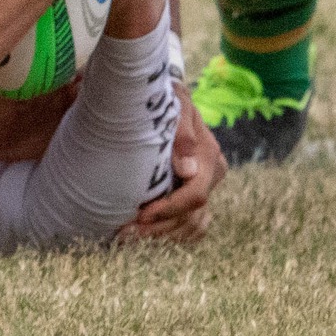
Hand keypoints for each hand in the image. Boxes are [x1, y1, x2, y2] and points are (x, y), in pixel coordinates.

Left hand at [118, 84, 224, 243]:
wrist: (164, 98)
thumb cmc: (164, 99)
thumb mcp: (173, 105)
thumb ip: (181, 131)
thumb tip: (187, 169)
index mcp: (208, 156)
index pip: (195, 195)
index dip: (168, 209)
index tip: (139, 215)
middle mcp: (211, 175)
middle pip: (191, 216)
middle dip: (158, 228)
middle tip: (124, 234)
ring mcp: (205, 186)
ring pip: (191, 226)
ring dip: (161, 236)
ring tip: (127, 237)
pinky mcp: (195, 195)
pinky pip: (192, 227)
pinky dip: (172, 235)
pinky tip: (147, 237)